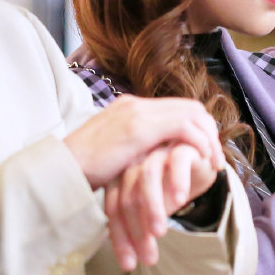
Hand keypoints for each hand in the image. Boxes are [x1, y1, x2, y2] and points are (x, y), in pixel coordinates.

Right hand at [64, 96, 224, 188]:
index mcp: (129, 108)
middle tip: (215, 157)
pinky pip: (183, 128)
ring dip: (208, 139)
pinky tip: (202, 162)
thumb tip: (146, 161)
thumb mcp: (110, 153)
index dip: (196, 128)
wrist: (59, 170)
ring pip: (191, 114)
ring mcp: (137, 113)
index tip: (204, 151)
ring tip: (214, 163)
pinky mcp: (139, 128)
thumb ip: (130, 149)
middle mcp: (135, 104)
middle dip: (208, 131)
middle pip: (189, 106)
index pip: (175, 108)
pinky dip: (198, 143)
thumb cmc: (79, 170)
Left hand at [102, 143, 218, 269]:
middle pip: (129, 196)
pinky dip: (178, 180)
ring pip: (147, 177)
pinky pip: (176, 160)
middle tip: (149, 258)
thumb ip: (140, 223)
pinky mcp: (181, 144)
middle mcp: (136, 162)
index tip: (129, 265)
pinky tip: (182, 200)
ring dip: (153, 208)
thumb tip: (128, 259)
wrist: (200, 160)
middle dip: (137, 231)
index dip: (120, 237)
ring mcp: (157, 151)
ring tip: (160, 233)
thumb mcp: (154, 207)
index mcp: (123, 176)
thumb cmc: (171, 186)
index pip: (115, 208)